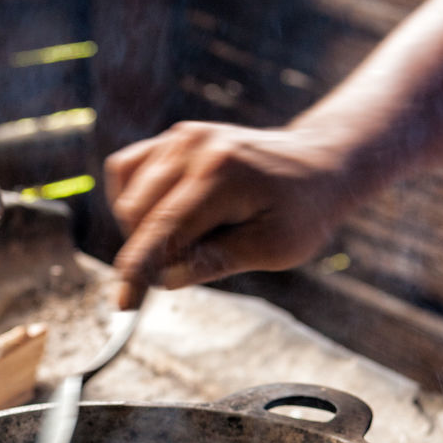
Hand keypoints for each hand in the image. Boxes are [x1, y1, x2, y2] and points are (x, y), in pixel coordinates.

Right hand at [105, 120, 355, 307]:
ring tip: (189, 240)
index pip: (163, 229)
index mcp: (221, 174)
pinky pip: (128, 171)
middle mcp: (194, 146)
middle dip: (148, 252)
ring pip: (127, 196)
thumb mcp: (274, 249)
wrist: (319, 164)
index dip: (138, 272)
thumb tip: (165, 279)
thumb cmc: (303, 212)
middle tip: (188, 266)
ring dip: (143, 230)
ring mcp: (182, 137)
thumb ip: (217, 261)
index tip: (124, 305)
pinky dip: (135, 202)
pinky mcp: (174, 137)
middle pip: (136, 214)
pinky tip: (163, 218)